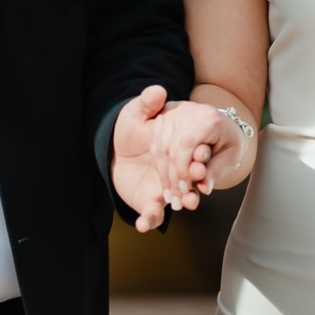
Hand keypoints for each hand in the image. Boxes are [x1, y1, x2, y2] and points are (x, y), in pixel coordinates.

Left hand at [111, 87, 233, 231]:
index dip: (197, 159)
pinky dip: (148, 219)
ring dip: (185, 203)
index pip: (194, 154)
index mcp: (180, 146)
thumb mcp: (136, 113)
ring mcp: (167, 186)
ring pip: (182, 198)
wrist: (114, 151)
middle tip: (196, 193)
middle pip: (192, 179)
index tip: (200, 162)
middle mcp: (178, 169)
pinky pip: (152, 213)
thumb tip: (158, 90)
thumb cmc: (130, 128)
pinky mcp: (151, 200)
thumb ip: (147, 103)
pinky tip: (142, 224)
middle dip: (195, 186)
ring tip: (187, 205)